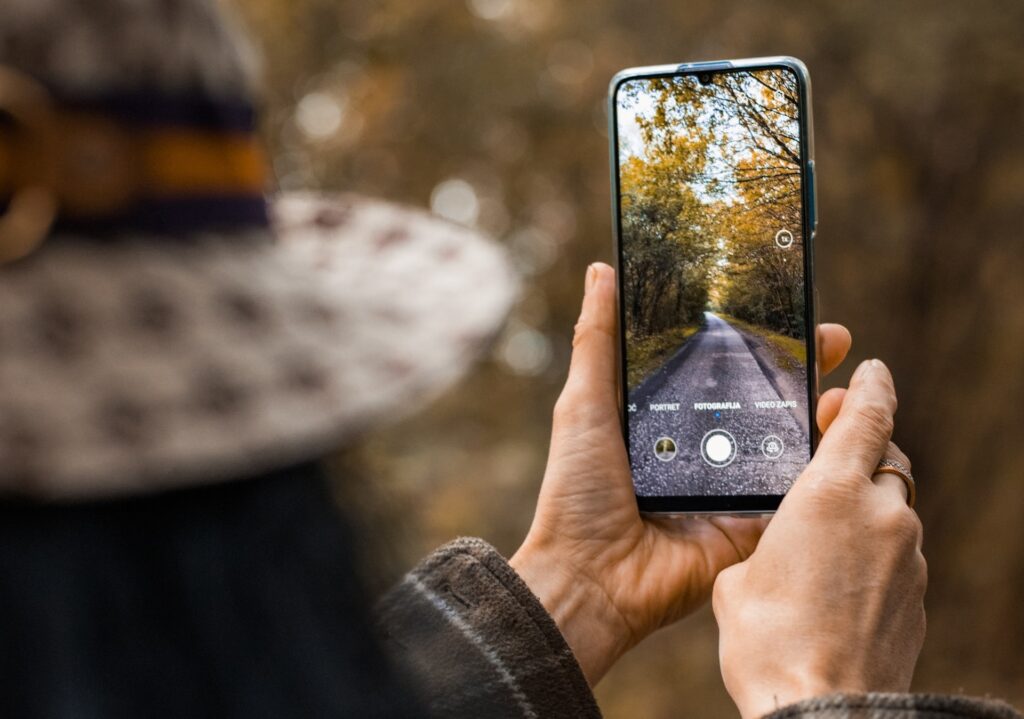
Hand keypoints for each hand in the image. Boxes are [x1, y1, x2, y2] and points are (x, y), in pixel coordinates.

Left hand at [510, 262, 852, 684]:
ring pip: (788, 443)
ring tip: (847, 381)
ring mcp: (730, 488)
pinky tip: (846, 433)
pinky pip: (794, 494)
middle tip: (834, 336)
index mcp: (666, 420)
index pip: (719, 368)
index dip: (752, 338)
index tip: (785, 306)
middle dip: (801, 366)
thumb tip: (601, 271)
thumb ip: (597, 341)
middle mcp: (702, 450)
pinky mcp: (751, 526)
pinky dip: (821, 468)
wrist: (590, 578)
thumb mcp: (583, 405)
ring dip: (821, 411)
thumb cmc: (577, 492)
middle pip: (762, 400)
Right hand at [712, 359, 925, 718]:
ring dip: (863, 511)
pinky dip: (872, 553)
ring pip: (890, 511)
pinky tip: (836, 584)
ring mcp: (907, 556)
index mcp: (831, 494)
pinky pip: (896, 554)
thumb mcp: (739, 576)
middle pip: (883, 460)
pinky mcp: (917, 596)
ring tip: (818, 542)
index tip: (869, 369)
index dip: (869, 385)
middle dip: (858, 453)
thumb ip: (763, 539)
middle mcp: (881, 515)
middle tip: (826, 456)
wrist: (820, 707)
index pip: (866, 415)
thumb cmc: (768, 640)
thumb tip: (777, 543)